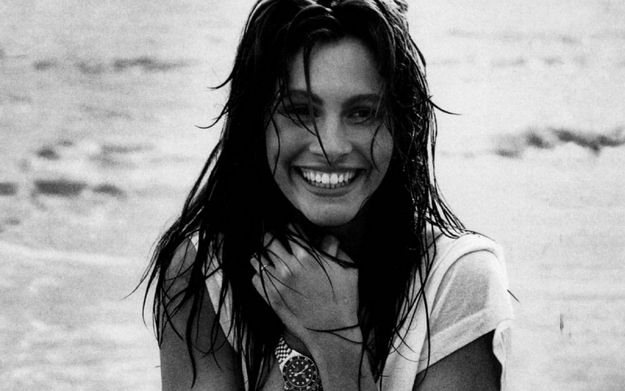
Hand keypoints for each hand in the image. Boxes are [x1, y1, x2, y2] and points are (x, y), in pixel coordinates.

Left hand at [250, 228, 358, 342]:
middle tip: (277, 242)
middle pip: (269, 239)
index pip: (290, 230)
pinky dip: (260, 274)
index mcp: (308, 256)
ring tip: (270, 258)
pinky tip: (269, 276)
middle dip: (273, 238)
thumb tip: (326, 238)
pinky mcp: (270, 297)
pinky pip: (255, 278)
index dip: (290, 228)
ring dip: (263, 255)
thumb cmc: (343, 300)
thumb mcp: (348, 270)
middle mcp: (289, 266)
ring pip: (257, 257)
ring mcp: (277, 282)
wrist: (332, 332)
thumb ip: (334, 249)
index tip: (292, 232)